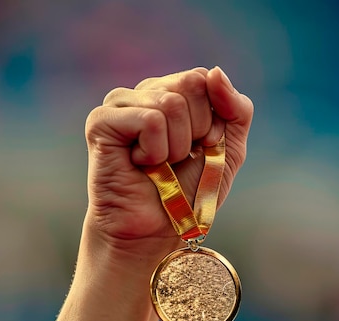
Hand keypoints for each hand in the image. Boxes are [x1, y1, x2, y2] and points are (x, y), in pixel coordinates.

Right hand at [84, 67, 253, 251]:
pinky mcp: (101, 121)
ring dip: (175, 147)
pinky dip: (155, 151)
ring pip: (171, 103)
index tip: (199, 148)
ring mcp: (120, 103)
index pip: (204, 78)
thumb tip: (215, 72)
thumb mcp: (229, 148)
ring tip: (158, 165)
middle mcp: (145, 92)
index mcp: (173, 92)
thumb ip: (236, 108)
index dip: (212, 120)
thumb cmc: (190, 192)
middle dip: (196, 131)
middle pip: (191, 84)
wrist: (157, 230)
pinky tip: (139, 165)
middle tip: (176, 159)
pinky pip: (150, 120)